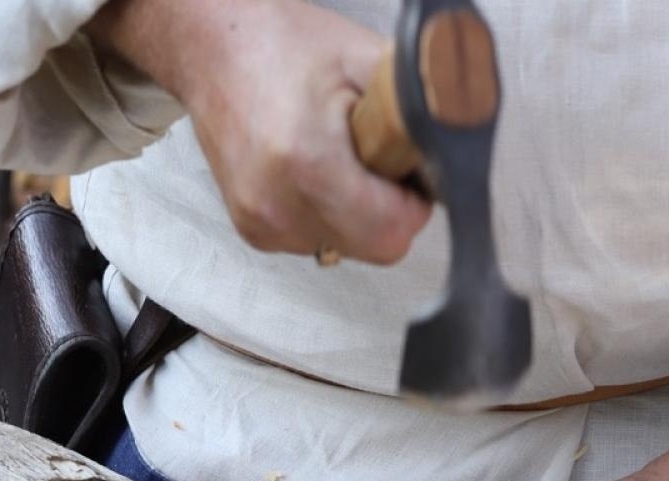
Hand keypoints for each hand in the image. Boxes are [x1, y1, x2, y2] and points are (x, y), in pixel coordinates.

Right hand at [91, 0, 430, 262]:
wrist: (211, 47)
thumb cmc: (282, 44)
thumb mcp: (365, 60)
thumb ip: (419, 111)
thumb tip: (458, 150)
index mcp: (307, 163)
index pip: (394, 230)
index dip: (414, 201)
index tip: (408, 169)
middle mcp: (277, 206)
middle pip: (376, 248)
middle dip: (391, 210)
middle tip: (377, 160)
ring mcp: (261, 224)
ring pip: (349, 248)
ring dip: (360, 215)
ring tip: (339, 160)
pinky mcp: (253, 231)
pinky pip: (320, 241)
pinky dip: (331, 214)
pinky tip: (314, 171)